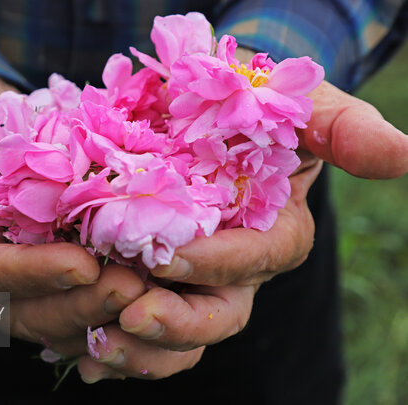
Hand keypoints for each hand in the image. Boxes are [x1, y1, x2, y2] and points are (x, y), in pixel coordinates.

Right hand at [0, 72, 146, 346]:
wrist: (0, 131)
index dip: (31, 275)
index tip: (82, 265)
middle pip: (30, 312)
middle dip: (80, 305)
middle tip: (134, 286)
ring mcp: (27, 288)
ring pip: (63, 320)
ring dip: (108, 312)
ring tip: (155, 290)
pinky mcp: (59, 281)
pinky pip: (86, 309)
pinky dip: (119, 309)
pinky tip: (157, 296)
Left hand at [78, 80, 407, 381]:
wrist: (201, 109)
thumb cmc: (254, 108)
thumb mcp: (301, 107)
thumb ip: (346, 131)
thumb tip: (405, 155)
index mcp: (271, 234)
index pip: (254, 261)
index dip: (217, 264)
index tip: (168, 257)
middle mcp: (232, 269)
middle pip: (216, 314)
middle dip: (177, 322)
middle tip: (130, 315)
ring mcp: (189, 281)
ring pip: (175, 332)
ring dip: (138, 347)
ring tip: (97, 344)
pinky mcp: (149, 280)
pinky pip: (134, 324)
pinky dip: (107, 339)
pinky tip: (81, 348)